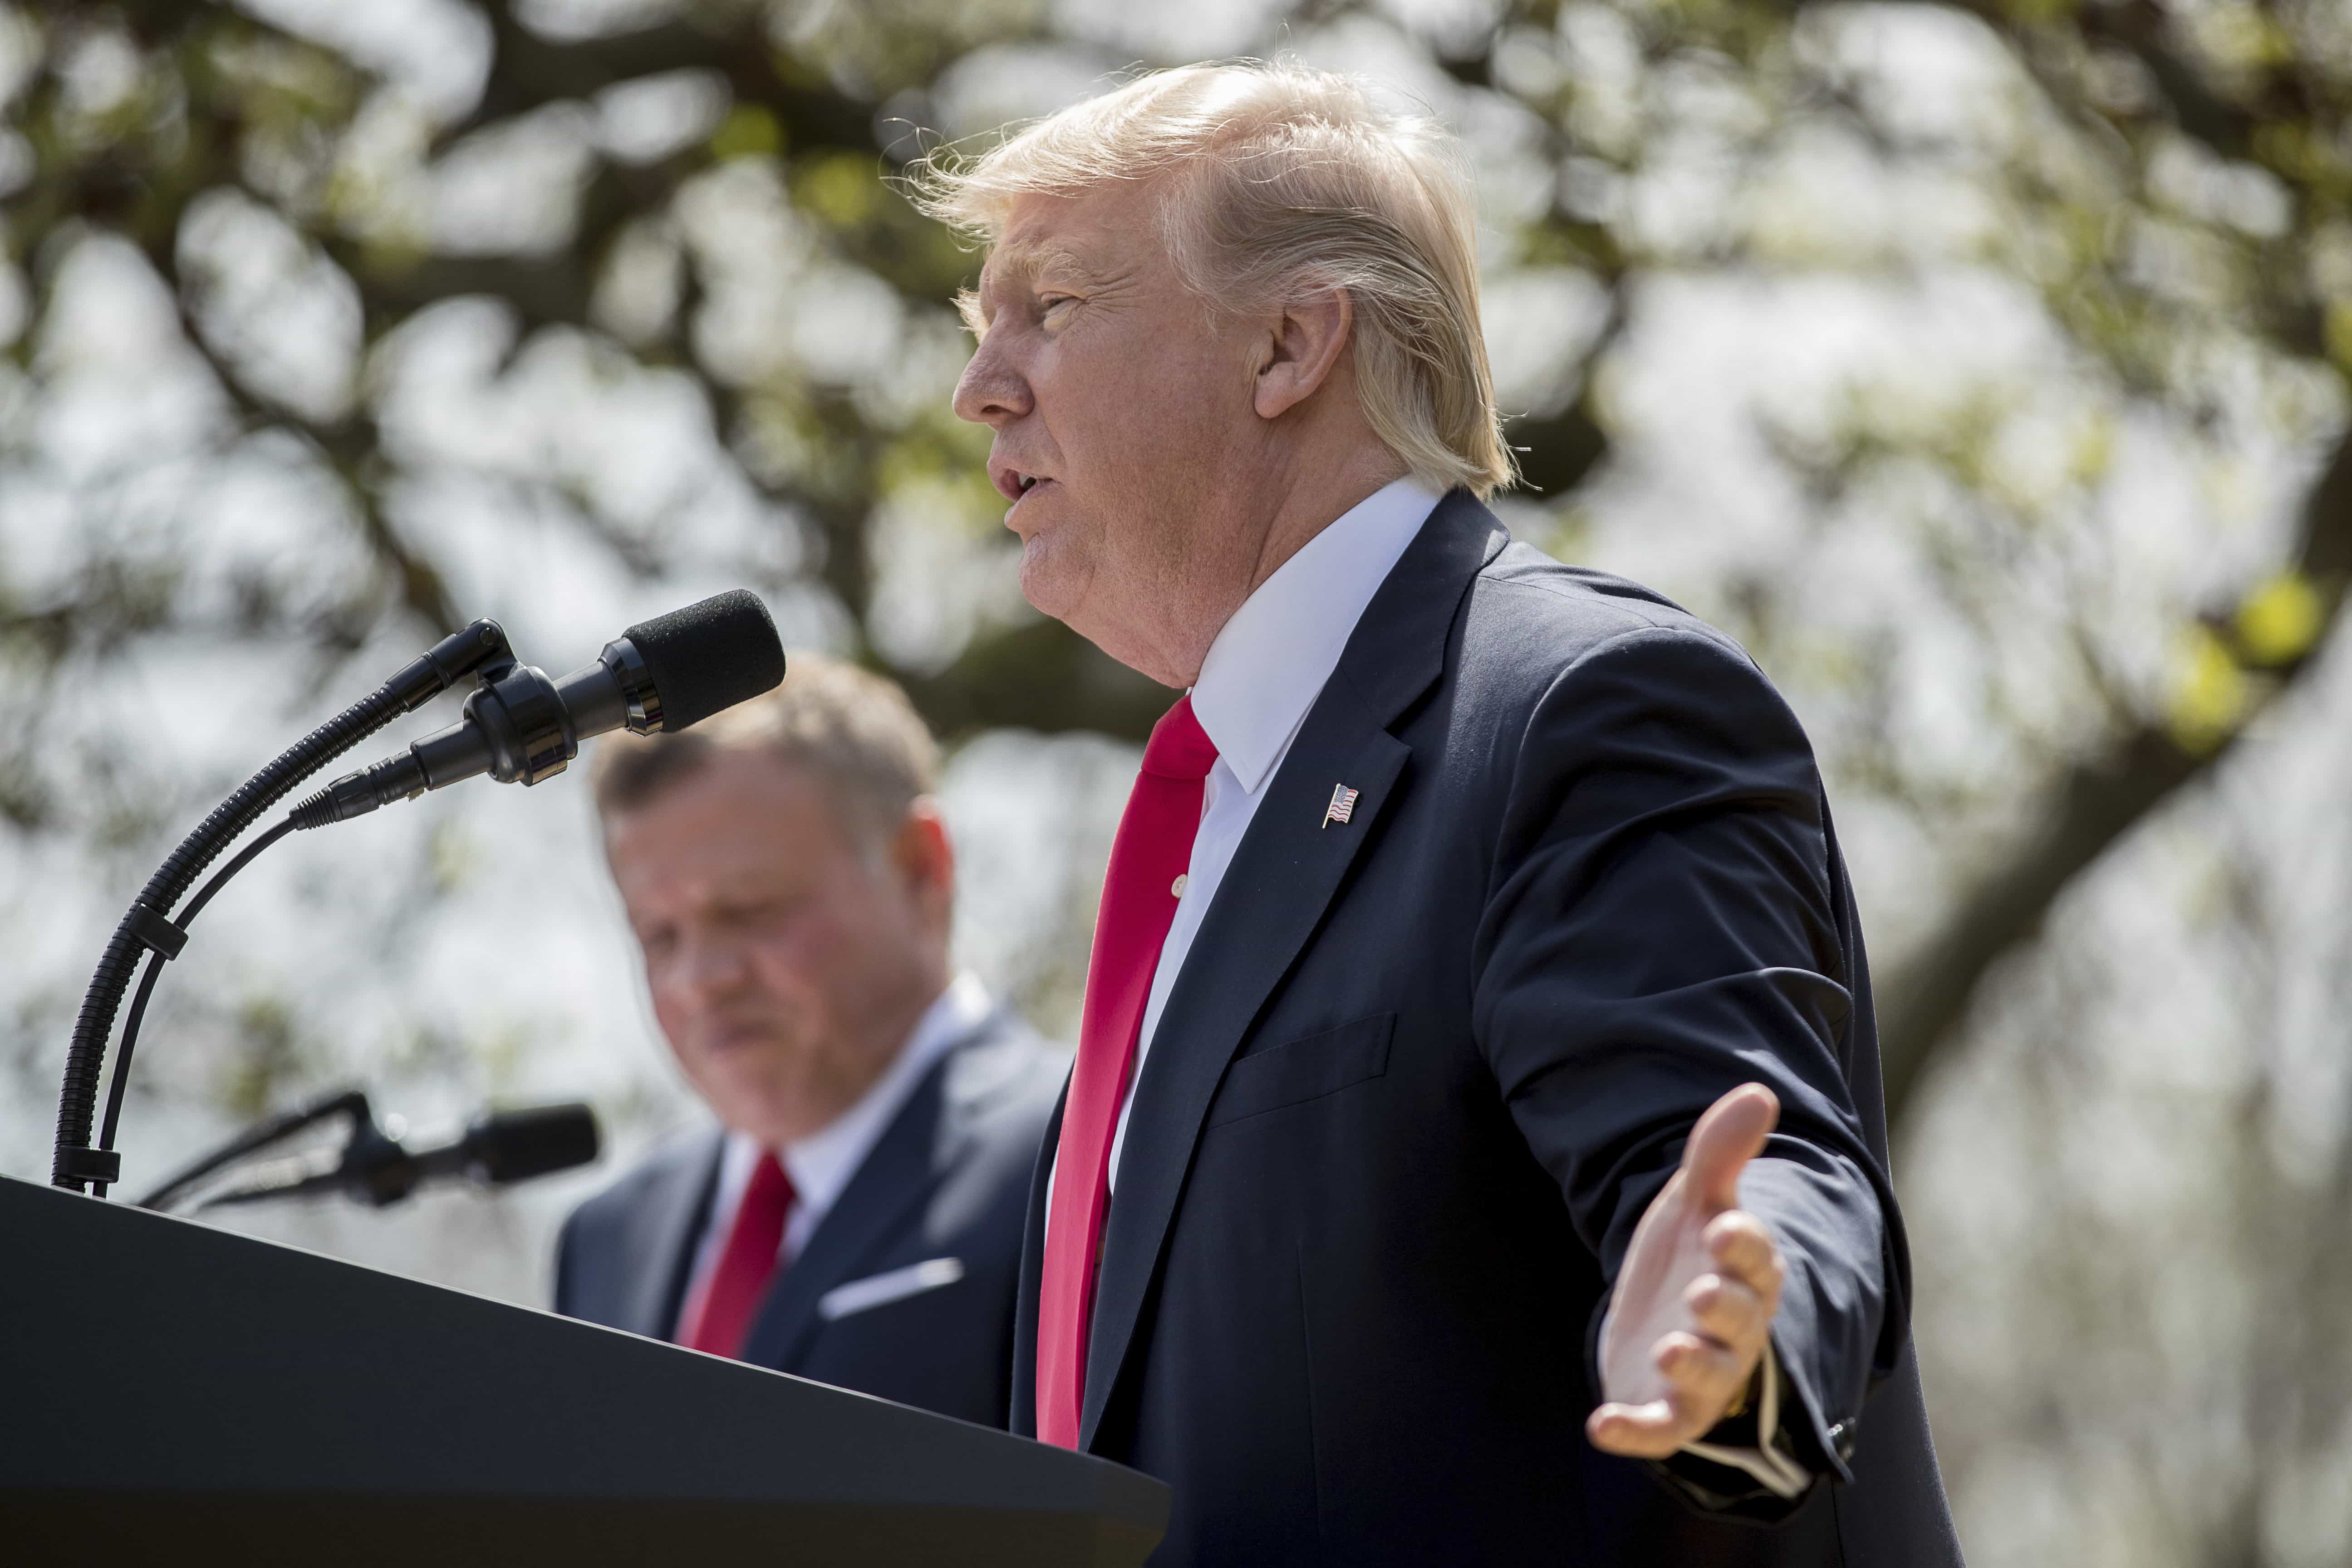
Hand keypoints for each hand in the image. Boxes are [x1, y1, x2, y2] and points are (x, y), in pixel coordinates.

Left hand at [1587, 1083, 1786, 1458]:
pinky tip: (1600, 1425)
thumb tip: (1758, 1091)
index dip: (1743, 1246)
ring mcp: (1703, 1374)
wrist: (1665, 1313)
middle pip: (1740, 1322)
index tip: (1725, 1225)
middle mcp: (1735, 1329)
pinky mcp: (1667, 1411)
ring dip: (1691, 1366)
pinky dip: (1634, 1431)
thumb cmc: (1692, 1253)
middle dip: (1723, 1309)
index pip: (1757, 1260)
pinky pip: (1659, 1429)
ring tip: (1669, 1347)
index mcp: (1747, 1273)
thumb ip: (1721, 1152)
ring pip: (1708, 1379)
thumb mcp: (1696, 1200)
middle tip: (1702, 1293)